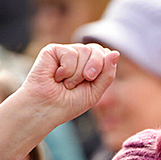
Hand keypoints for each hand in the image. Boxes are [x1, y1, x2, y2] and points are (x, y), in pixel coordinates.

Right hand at [0, 43, 117, 159]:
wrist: (46, 109)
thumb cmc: (68, 103)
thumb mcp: (95, 91)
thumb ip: (107, 73)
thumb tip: (115, 52)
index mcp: (90, 63)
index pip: (106, 54)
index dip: (103, 68)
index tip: (91, 82)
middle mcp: (79, 55)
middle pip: (98, 50)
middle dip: (93, 69)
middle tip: (77, 85)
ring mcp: (66, 52)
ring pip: (84, 50)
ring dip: (77, 74)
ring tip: (65, 83)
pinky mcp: (52, 50)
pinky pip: (70, 53)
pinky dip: (66, 70)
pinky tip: (56, 77)